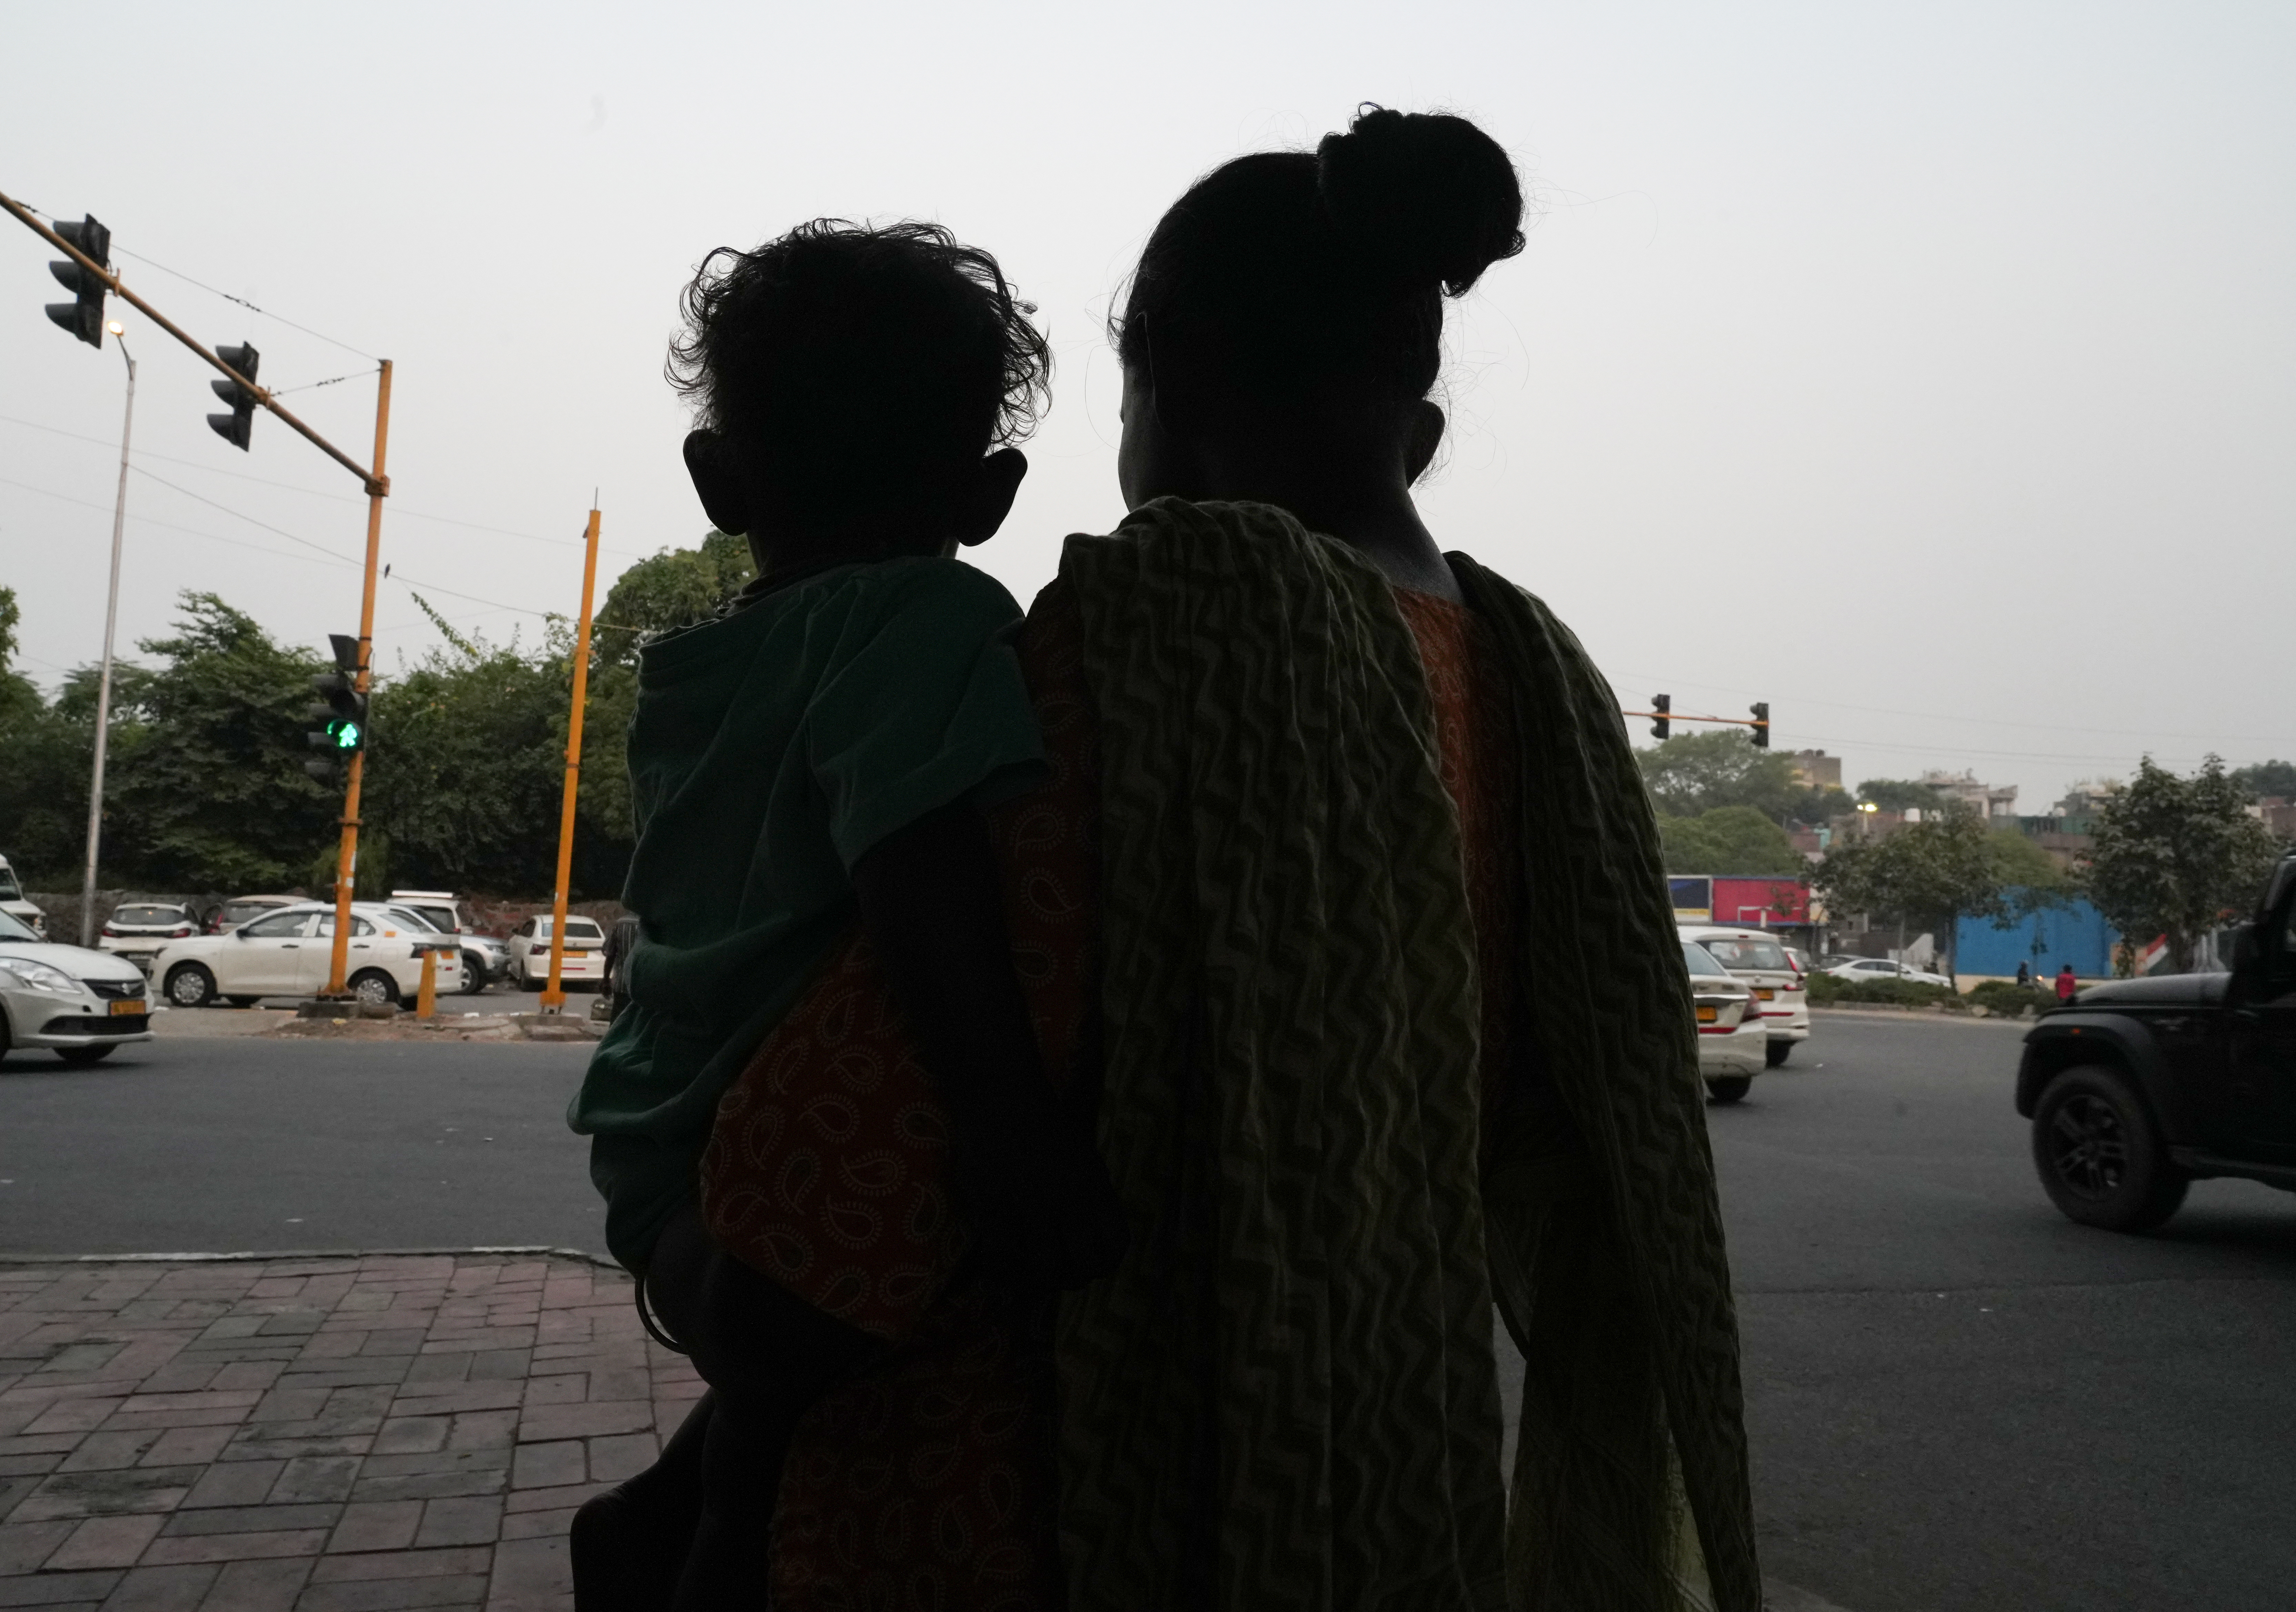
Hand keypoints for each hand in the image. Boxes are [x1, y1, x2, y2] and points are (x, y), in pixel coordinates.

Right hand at [950, 1102, 1128, 1295]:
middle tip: (1054, 1274)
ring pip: (1044, 1270)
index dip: (1103, 1266)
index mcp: (1096, 1187)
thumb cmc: (1044, 1126)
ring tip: (1027, 1274)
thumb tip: (1091, 1240)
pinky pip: (1003, 1259)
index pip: (1115, 1246)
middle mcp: (1070, 1200)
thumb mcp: (1084, 1159)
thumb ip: (1091, 1197)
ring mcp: (1032, 1205)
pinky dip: (1003, 1274)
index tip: (1088, 1266)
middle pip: (1083, 1266)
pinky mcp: (996, 1206)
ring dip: (1037, 1281)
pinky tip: (1001, 1268)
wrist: (1003, 1097)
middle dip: (1070, 1279)